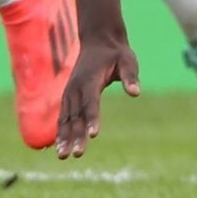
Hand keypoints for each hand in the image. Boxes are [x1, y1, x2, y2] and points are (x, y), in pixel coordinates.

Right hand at [56, 28, 140, 158]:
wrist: (98, 40)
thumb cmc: (116, 53)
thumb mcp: (128, 60)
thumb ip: (130, 76)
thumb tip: (136, 92)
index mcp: (90, 80)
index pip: (91, 103)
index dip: (92, 118)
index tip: (94, 135)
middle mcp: (76, 88)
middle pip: (76, 115)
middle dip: (76, 136)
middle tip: (78, 155)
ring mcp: (70, 93)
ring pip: (66, 118)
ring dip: (64, 138)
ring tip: (63, 157)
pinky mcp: (68, 97)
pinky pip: (63, 117)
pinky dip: (61, 131)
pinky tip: (60, 147)